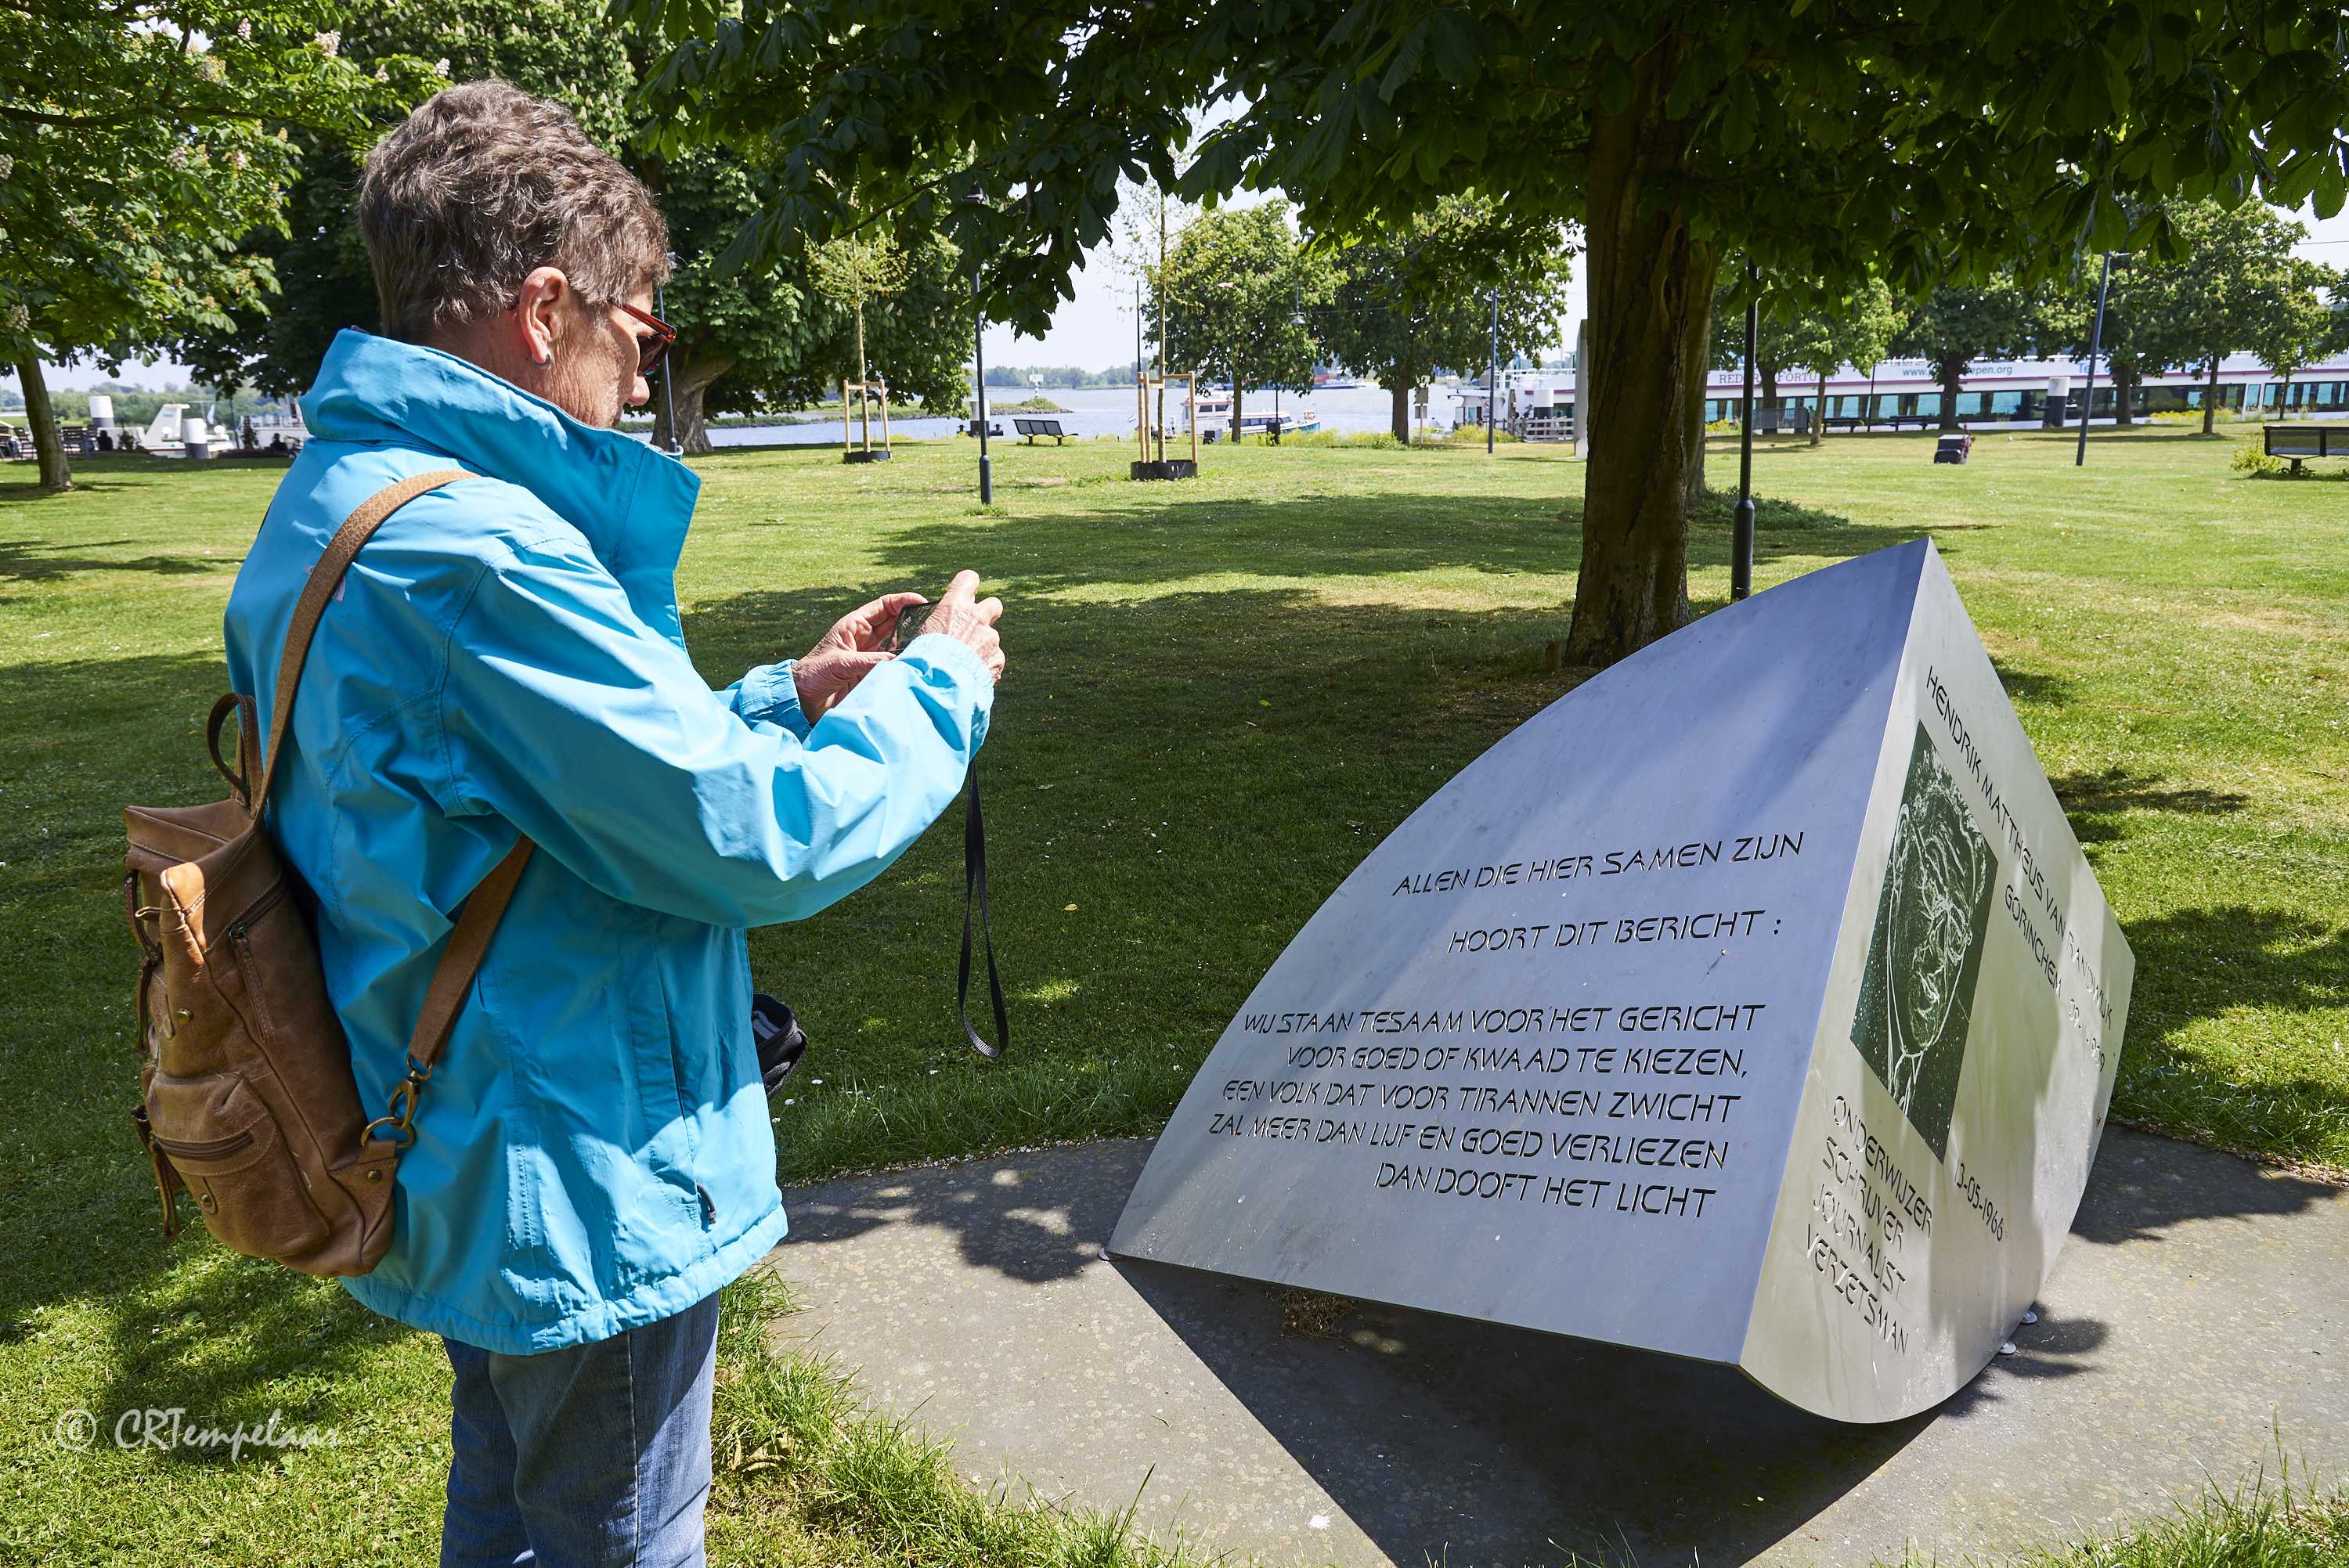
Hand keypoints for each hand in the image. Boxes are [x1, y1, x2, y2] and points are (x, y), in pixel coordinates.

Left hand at [791, 590, 927, 721]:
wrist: (802, 700)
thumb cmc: (812, 675)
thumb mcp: (840, 663)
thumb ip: (869, 661)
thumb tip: (897, 660)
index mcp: (853, 625)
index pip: (884, 606)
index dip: (903, 600)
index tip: (922, 602)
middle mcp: (864, 637)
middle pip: (895, 621)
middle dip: (913, 619)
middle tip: (934, 623)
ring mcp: (870, 655)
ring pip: (897, 642)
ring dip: (911, 641)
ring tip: (929, 642)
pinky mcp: (872, 672)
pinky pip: (893, 663)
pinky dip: (905, 661)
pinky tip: (916, 662)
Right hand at [920, 570, 1005, 683]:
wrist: (937, 684)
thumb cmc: (922, 658)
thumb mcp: (923, 633)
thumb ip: (941, 623)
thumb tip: (942, 625)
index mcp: (954, 606)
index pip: (969, 578)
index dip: (969, 585)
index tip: (967, 593)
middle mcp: (976, 617)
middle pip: (994, 604)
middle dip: (988, 614)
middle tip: (975, 628)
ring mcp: (990, 637)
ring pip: (991, 637)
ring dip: (982, 647)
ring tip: (964, 664)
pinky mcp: (998, 658)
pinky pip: (994, 659)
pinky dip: (986, 666)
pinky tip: (971, 675)